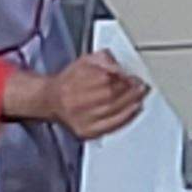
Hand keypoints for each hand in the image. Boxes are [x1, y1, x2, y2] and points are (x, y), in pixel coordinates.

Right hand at [19, 52, 147, 140]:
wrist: (50, 100)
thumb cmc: (70, 80)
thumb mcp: (84, 61)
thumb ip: (103, 59)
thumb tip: (119, 67)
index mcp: (74, 81)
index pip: (105, 78)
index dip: (123, 78)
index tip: (134, 76)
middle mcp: (76, 101)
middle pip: (110, 94)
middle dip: (130, 90)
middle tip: (141, 85)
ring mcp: (82, 118)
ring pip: (113, 110)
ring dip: (131, 102)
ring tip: (140, 95)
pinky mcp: (87, 131)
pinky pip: (111, 125)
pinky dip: (126, 117)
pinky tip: (134, 109)